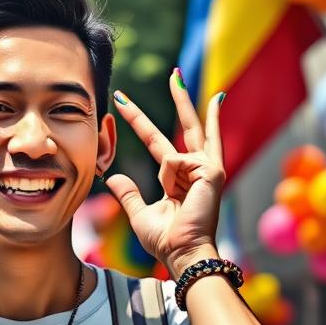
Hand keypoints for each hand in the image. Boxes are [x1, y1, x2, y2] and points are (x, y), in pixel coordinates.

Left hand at [108, 75, 224, 275]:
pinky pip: (174, 161)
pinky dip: (170, 177)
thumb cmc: (166, 239)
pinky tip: (181, 194)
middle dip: (180, 96)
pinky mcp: (212, 170)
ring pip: (169, 152)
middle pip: (187, 124)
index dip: (141, 122)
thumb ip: (129, 193)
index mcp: (181, 176)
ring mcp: (208, 167)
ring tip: (177, 200)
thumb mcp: (139, 213)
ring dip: (166, 178)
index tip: (125, 103)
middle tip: (173, 72)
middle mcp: (198, 168)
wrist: (182, 252)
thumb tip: (113, 176)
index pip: (159, 142)